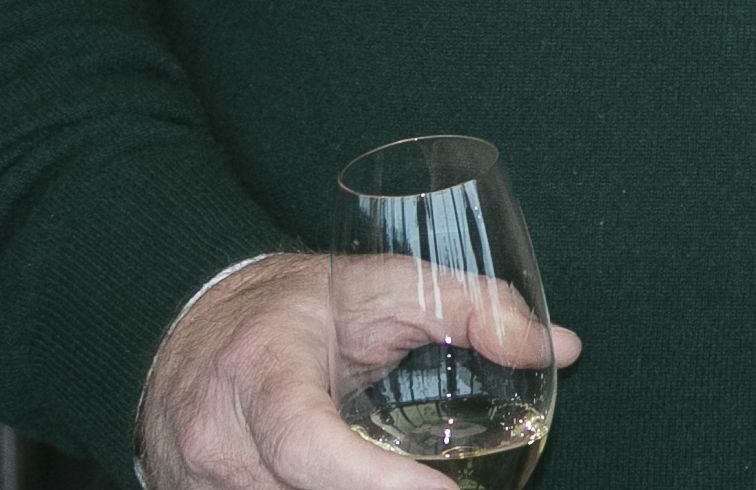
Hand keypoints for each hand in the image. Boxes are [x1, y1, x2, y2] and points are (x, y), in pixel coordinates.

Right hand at [138, 252, 581, 489]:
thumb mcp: (385, 286)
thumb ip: (473, 308)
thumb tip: (563, 352)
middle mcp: (213, 435)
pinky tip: (367, 488)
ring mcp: (192, 480)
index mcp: (259, 371)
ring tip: (414, 485)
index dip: (375, 483)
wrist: (192, 320)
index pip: (308, 445)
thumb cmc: (301, 303)